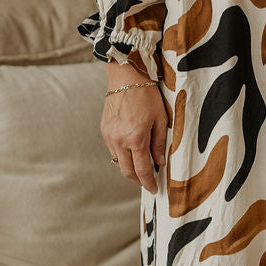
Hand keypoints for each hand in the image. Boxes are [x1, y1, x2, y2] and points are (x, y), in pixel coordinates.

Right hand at [102, 62, 168, 194]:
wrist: (125, 76)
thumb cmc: (146, 94)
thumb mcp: (161, 118)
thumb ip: (159, 143)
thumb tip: (159, 162)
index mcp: (136, 138)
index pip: (142, 170)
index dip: (148, 182)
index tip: (154, 189)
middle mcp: (119, 140)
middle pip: (127, 171)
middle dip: (137, 180)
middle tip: (148, 183)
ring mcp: (109, 136)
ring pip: (118, 161)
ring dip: (129, 168)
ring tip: (142, 167)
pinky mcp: (104, 130)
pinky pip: (113, 150)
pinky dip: (123, 155)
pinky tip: (132, 151)